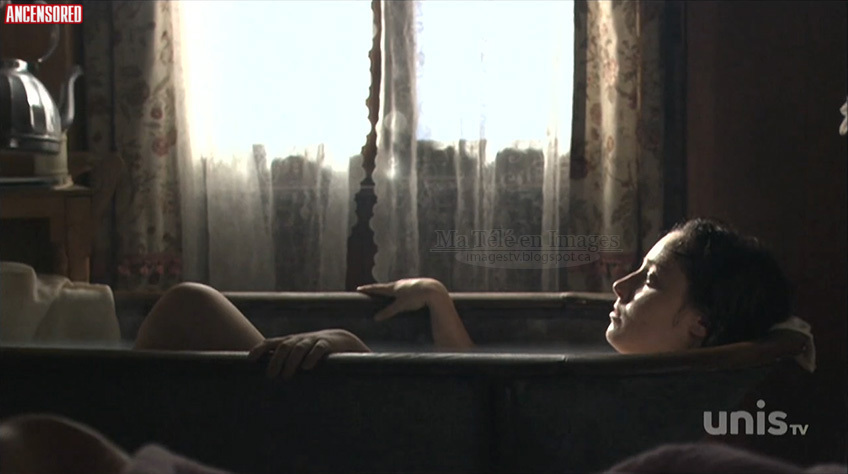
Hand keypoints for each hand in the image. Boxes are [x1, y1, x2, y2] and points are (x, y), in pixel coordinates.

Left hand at [247, 329, 369, 378]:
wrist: (340, 341)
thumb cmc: (313, 351)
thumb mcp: (297, 353)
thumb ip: (284, 361)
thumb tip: (267, 379)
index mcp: (290, 341)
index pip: (271, 342)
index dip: (260, 349)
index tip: (249, 360)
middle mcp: (299, 339)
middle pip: (284, 346)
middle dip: (276, 361)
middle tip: (271, 376)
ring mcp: (313, 340)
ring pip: (299, 348)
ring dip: (291, 362)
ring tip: (287, 376)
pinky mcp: (327, 345)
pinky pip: (318, 349)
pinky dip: (311, 357)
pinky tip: (307, 367)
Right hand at [356, 278, 448, 321]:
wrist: (432, 290)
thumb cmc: (415, 297)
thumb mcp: (400, 306)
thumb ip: (388, 312)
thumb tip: (375, 318)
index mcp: (394, 287)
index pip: (377, 288)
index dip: (368, 289)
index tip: (359, 288)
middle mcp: (400, 284)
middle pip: (386, 286)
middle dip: (378, 289)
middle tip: (371, 290)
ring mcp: (408, 284)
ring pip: (397, 287)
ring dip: (390, 290)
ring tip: (387, 293)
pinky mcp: (416, 286)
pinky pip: (405, 289)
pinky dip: (401, 292)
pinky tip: (405, 294)